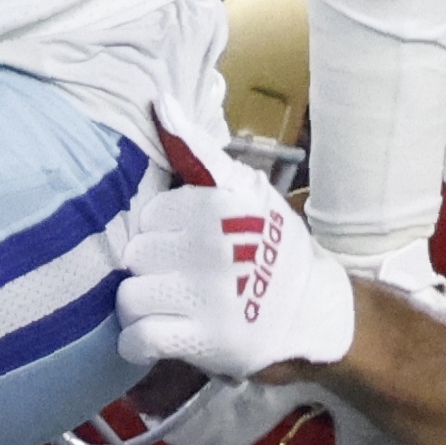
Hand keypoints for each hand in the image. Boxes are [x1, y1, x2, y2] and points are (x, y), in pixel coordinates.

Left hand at [115, 128, 358, 381]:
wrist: (316, 312)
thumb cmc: (274, 248)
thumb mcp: (249, 189)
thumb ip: (200, 151)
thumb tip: (160, 101)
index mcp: (215, 205)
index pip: (150, 216)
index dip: (165, 234)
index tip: (189, 246)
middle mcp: (208, 246)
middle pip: (136, 256)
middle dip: (153, 269)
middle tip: (184, 279)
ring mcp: (204, 296)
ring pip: (130, 296)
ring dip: (144, 307)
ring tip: (172, 308)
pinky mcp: (202, 340)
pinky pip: (138, 338)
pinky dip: (138, 342)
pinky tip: (158, 336)